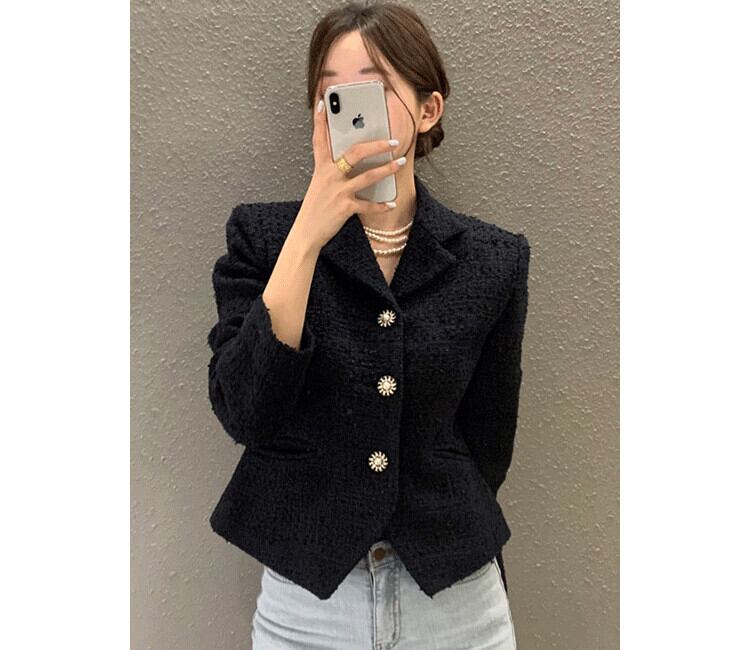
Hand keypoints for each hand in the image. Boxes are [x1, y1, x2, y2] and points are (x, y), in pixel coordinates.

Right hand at [294, 98, 404, 250]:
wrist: (306, 233)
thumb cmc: (314, 210)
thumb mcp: (319, 186)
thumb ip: (332, 172)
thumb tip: (350, 163)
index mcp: (321, 169)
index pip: (319, 139)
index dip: (320, 120)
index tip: (324, 103)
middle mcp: (329, 176)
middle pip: (355, 153)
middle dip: (376, 145)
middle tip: (392, 141)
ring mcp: (337, 191)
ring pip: (367, 176)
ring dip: (387, 168)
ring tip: (400, 162)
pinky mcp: (345, 208)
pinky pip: (368, 205)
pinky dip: (381, 205)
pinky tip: (390, 203)